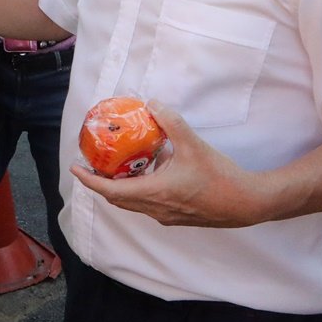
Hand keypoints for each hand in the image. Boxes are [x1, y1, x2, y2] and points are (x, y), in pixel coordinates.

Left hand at [68, 102, 272, 227]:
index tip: (75, 168)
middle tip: (93, 165)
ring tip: (119, 166)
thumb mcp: (192, 143)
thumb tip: (152, 103)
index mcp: (153, 194)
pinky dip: (141, 190)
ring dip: (122, 187)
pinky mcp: (177, 217)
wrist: (247, 203)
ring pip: (134, 204)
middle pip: (118, 199)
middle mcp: (155, 209)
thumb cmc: (219, 176)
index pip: (110, 190)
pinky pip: (149, 204)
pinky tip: (153, 171)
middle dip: (101, 183)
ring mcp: (166, 216)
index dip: (89, 180)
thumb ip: (170, 121)